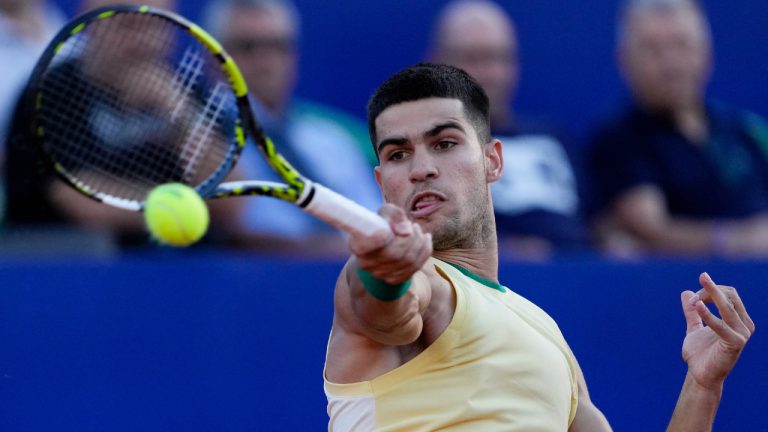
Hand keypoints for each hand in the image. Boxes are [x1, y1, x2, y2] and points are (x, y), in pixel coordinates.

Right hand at [349, 203, 431, 284]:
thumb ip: (394, 215)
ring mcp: (380, 274)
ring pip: (408, 261)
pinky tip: (424, 239)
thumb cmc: (382, 224)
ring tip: (417, 231)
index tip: (386, 231)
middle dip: (411, 238)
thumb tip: (406, 231)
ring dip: (419, 242)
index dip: (376, 240)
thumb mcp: (386, 213)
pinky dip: (424, 251)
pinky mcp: (394, 279)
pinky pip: (416, 266)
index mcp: (357, 245)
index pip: (365, 247)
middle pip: (394, 254)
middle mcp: (366, 264)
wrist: (384, 243)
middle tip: (413, 226)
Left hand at [679, 273, 754, 390]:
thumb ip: (691, 312)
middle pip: (730, 296)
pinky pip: (721, 325)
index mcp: (738, 319)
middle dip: (709, 291)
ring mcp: (742, 333)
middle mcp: (744, 324)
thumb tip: (686, 292)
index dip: (710, 290)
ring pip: (727, 307)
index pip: (729, 293)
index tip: (692, 298)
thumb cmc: (700, 353)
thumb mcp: (694, 327)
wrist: (699, 374)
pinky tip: (698, 306)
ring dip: (708, 298)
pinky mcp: (736, 343)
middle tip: (692, 298)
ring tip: (694, 299)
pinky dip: (709, 315)